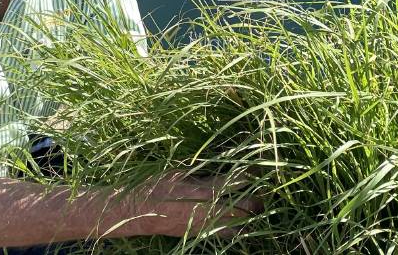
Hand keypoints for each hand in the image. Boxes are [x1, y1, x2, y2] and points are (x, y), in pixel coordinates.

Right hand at [129, 170, 262, 237]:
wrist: (137, 212)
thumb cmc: (155, 187)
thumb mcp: (179, 172)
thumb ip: (202, 171)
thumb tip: (220, 163)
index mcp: (205, 191)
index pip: (238, 182)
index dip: (251, 174)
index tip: (258, 167)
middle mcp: (210, 211)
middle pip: (246, 208)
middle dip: (257, 199)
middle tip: (261, 190)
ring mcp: (206, 226)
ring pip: (239, 226)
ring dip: (248, 217)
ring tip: (252, 208)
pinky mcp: (200, 234)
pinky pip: (225, 235)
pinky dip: (235, 229)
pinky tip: (238, 222)